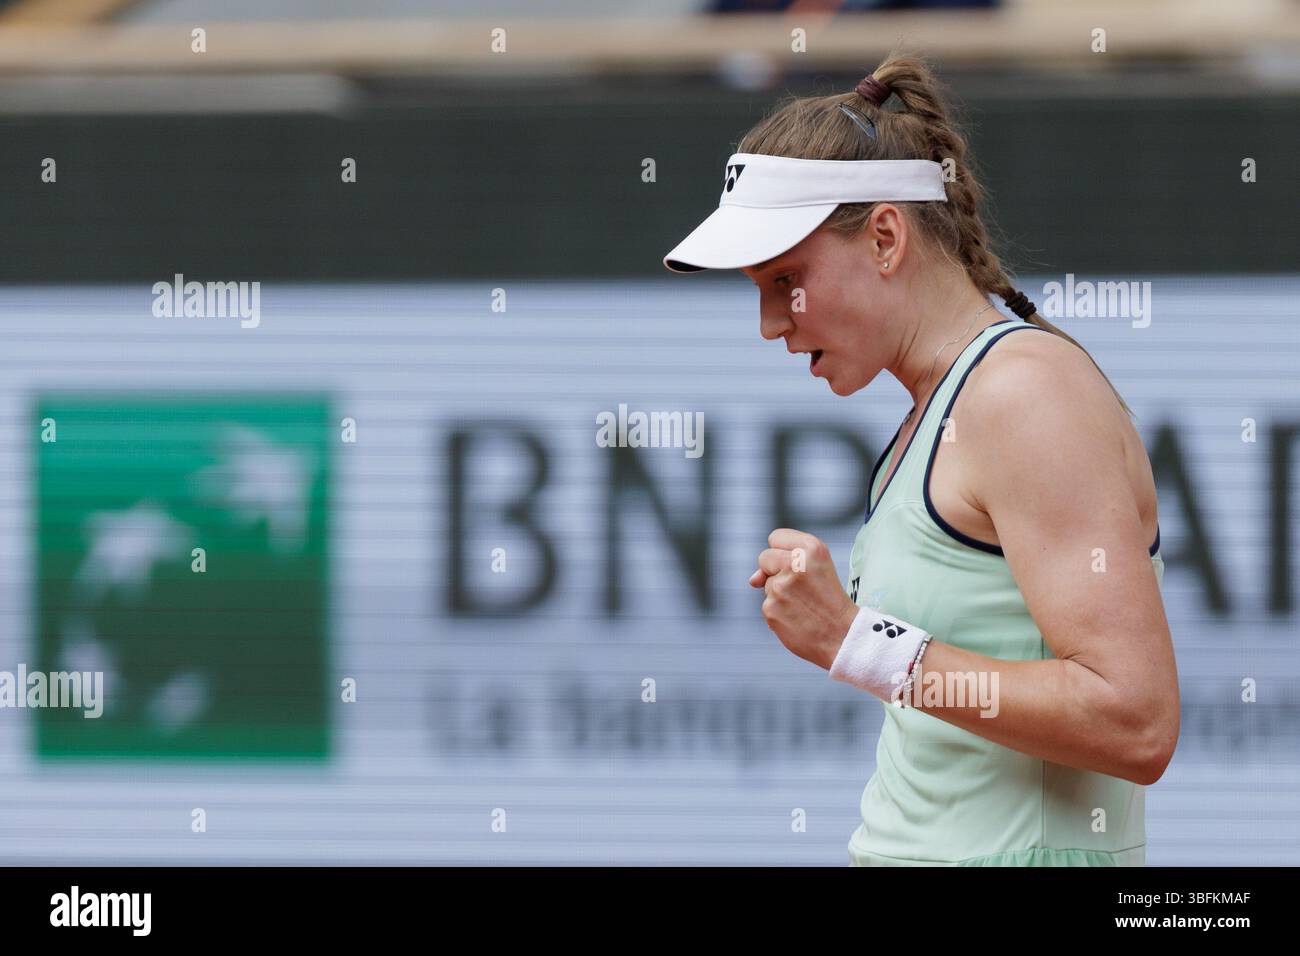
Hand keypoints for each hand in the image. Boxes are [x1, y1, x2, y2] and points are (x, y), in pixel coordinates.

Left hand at [750, 528, 861, 670]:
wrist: (844, 636)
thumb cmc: (830, 600)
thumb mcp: (818, 567)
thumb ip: (783, 560)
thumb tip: (753, 580)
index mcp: (812, 548)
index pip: (776, 537)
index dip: (783, 552)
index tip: (798, 565)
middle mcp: (795, 563)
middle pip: (764, 557)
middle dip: (775, 570)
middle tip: (801, 587)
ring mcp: (781, 586)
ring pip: (766, 583)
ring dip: (779, 593)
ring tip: (804, 605)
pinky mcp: (771, 607)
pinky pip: (766, 604)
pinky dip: (778, 612)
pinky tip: (797, 618)